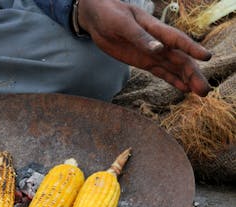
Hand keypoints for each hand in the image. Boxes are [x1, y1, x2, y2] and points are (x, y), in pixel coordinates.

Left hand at [77, 0, 211, 95]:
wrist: (98, 18)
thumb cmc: (111, 15)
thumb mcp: (123, 25)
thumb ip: (140, 37)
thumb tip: (158, 49)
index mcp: (155, 29)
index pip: (177, 40)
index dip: (191, 48)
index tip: (206, 58)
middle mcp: (159, 42)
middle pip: (180, 59)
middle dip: (193, 74)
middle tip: (204, 91)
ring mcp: (152, 53)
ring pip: (174, 67)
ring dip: (187, 79)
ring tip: (201, 93)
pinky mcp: (144, 61)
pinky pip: (161, 72)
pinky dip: (173, 80)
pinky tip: (184, 89)